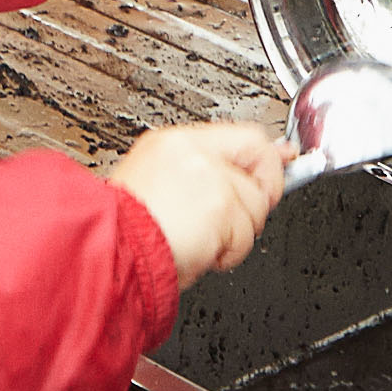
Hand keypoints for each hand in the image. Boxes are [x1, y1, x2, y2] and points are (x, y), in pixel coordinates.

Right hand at [112, 119, 286, 282]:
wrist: (105, 255)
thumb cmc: (123, 234)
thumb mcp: (156, 189)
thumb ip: (207, 175)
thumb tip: (256, 167)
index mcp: (171, 144)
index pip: (242, 135)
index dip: (269, 155)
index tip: (286, 160)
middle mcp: (192, 152)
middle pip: (260, 159)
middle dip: (257, 197)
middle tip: (232, 222)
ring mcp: (208, 176)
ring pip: (255, 205)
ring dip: (234, 236)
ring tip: (198, 242)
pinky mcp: (220, 204)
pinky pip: (246, 234)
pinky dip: (228, 254)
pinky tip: (198, 253)